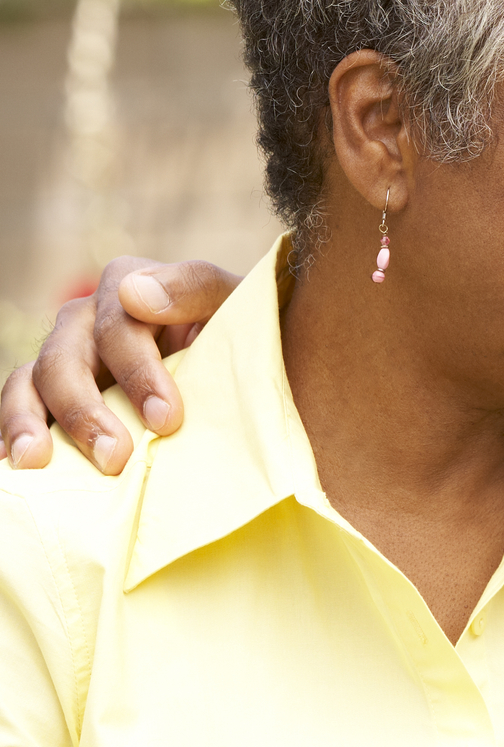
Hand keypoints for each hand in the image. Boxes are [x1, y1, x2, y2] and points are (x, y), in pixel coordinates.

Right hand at [2, 257, 241, 473]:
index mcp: (128, 285)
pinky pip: (21, 402)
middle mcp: (87, 317)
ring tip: (36, 461)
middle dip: (86, 410)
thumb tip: (137, 295)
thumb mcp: (234, 302)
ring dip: (29, 422)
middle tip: (114, 457)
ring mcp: (66, 353)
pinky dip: (13, 429)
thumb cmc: (238, 330)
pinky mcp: (54, 389)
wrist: (238, 361)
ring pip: (33, 380)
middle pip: (66, 357)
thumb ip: (197, 287)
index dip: (140, 372)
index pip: (119, 324)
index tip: (166, 418)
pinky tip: (15, 461)